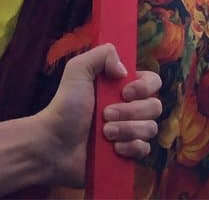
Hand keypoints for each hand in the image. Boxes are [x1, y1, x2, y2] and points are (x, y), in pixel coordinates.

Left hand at [37, 44, 161, 187]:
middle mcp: (131, 108)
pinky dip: (130, 147)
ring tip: (105, 132)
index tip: (124, 91)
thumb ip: (102, 55)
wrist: (54, 145)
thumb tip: (124, 70)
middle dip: (130, 111)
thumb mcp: (78, 69)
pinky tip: (113, 148)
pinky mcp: (128, 154)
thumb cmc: (65, 106)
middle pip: (155, 106)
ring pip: (150, 128)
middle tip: (105, 114)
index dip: (144, 87)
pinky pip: (144, 149)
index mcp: (123, 86)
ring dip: (127, 130)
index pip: (153, 81)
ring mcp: (131, 132)